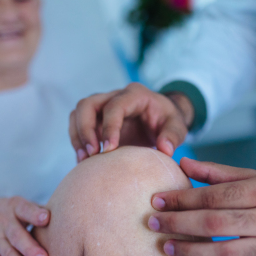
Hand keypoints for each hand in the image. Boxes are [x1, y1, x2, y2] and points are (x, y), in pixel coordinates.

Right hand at [0, 196, 49, 255]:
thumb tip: (71, 221)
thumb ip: (40, 213)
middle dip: (30, 249)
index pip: (24, 209)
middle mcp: (1, 220)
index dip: (34, 214)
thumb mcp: (22, 206)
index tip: (47, 218)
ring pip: (8, 254)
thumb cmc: (12, 214)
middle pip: (16, 236)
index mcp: (14, 206)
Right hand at [69, 83, 193, 160]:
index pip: (114, 107)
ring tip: (83, 159)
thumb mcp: (177, 126)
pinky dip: (78, 141)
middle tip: (91, 154)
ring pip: (78, 113)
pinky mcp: (96, 118)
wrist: (161, 118)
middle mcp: (115, 96)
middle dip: (85, 129)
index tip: (108, 150)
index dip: (108, 127)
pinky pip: (77, 125)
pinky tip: (83, 160)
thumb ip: (173, 136)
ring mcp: (102, 106)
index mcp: (135, 95)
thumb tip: (164, 149)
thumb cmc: (168, 120)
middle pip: (87, 104)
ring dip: (77, 136)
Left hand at [146, 158, 255, 255]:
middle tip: (152, 224)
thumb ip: (218, 173)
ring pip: (224, 254)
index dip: (182, 198)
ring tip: (167, 248)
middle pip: (215, 224)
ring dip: (191, 252)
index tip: (157, 200)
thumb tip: (183, 163)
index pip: (214, 196)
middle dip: (178, 223)